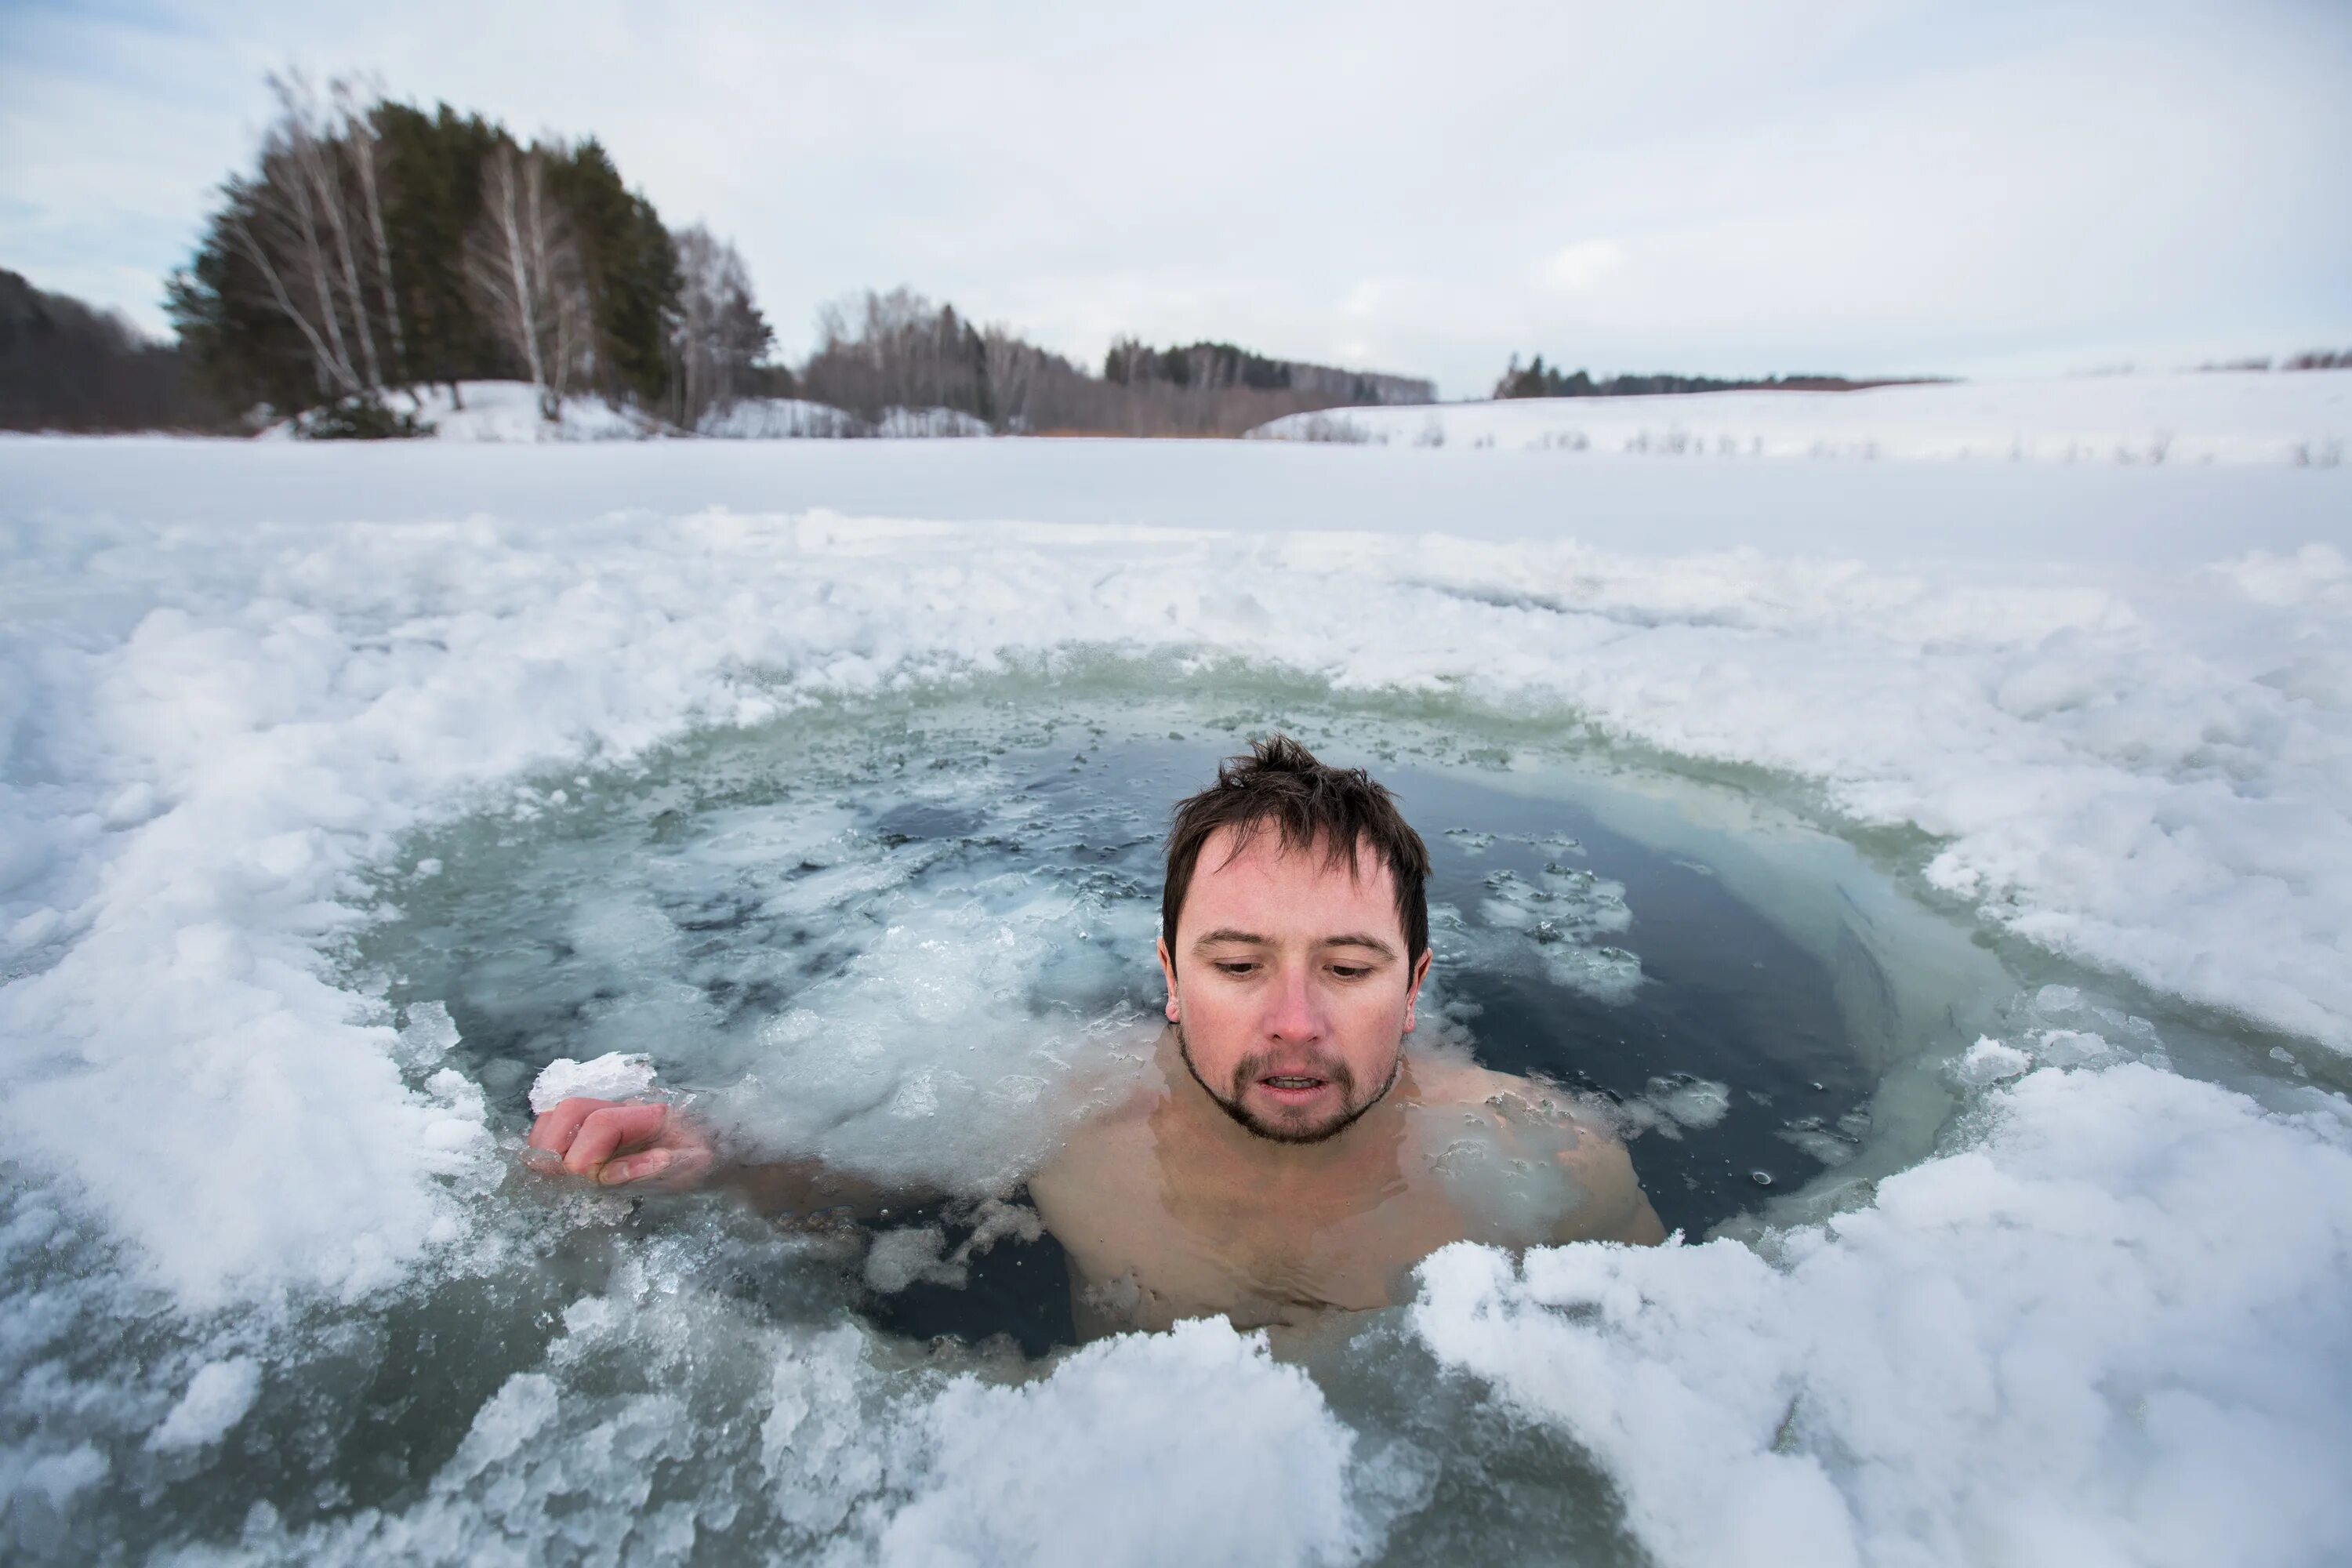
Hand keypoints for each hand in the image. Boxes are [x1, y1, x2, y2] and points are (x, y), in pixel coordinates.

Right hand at [522, 1097, 715, 1190]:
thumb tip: (657, 1159)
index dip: (587, 1157)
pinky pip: (556, 1124)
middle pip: (569, 1109)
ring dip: (547, 1145)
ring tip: (559, 1174)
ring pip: (557, 1113)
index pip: (601, 1123)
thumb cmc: (706, 1159)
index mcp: (649, 1116)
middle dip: (557, 1147)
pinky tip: (557, 1167)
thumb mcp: (694, 1165)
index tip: (593, 1181)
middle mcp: (622, 1108)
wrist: (713, 1151)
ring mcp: (605, 1113)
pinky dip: (547, 1145)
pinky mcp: (595, 1124)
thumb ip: (668, 1165)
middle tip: (569, 1178)